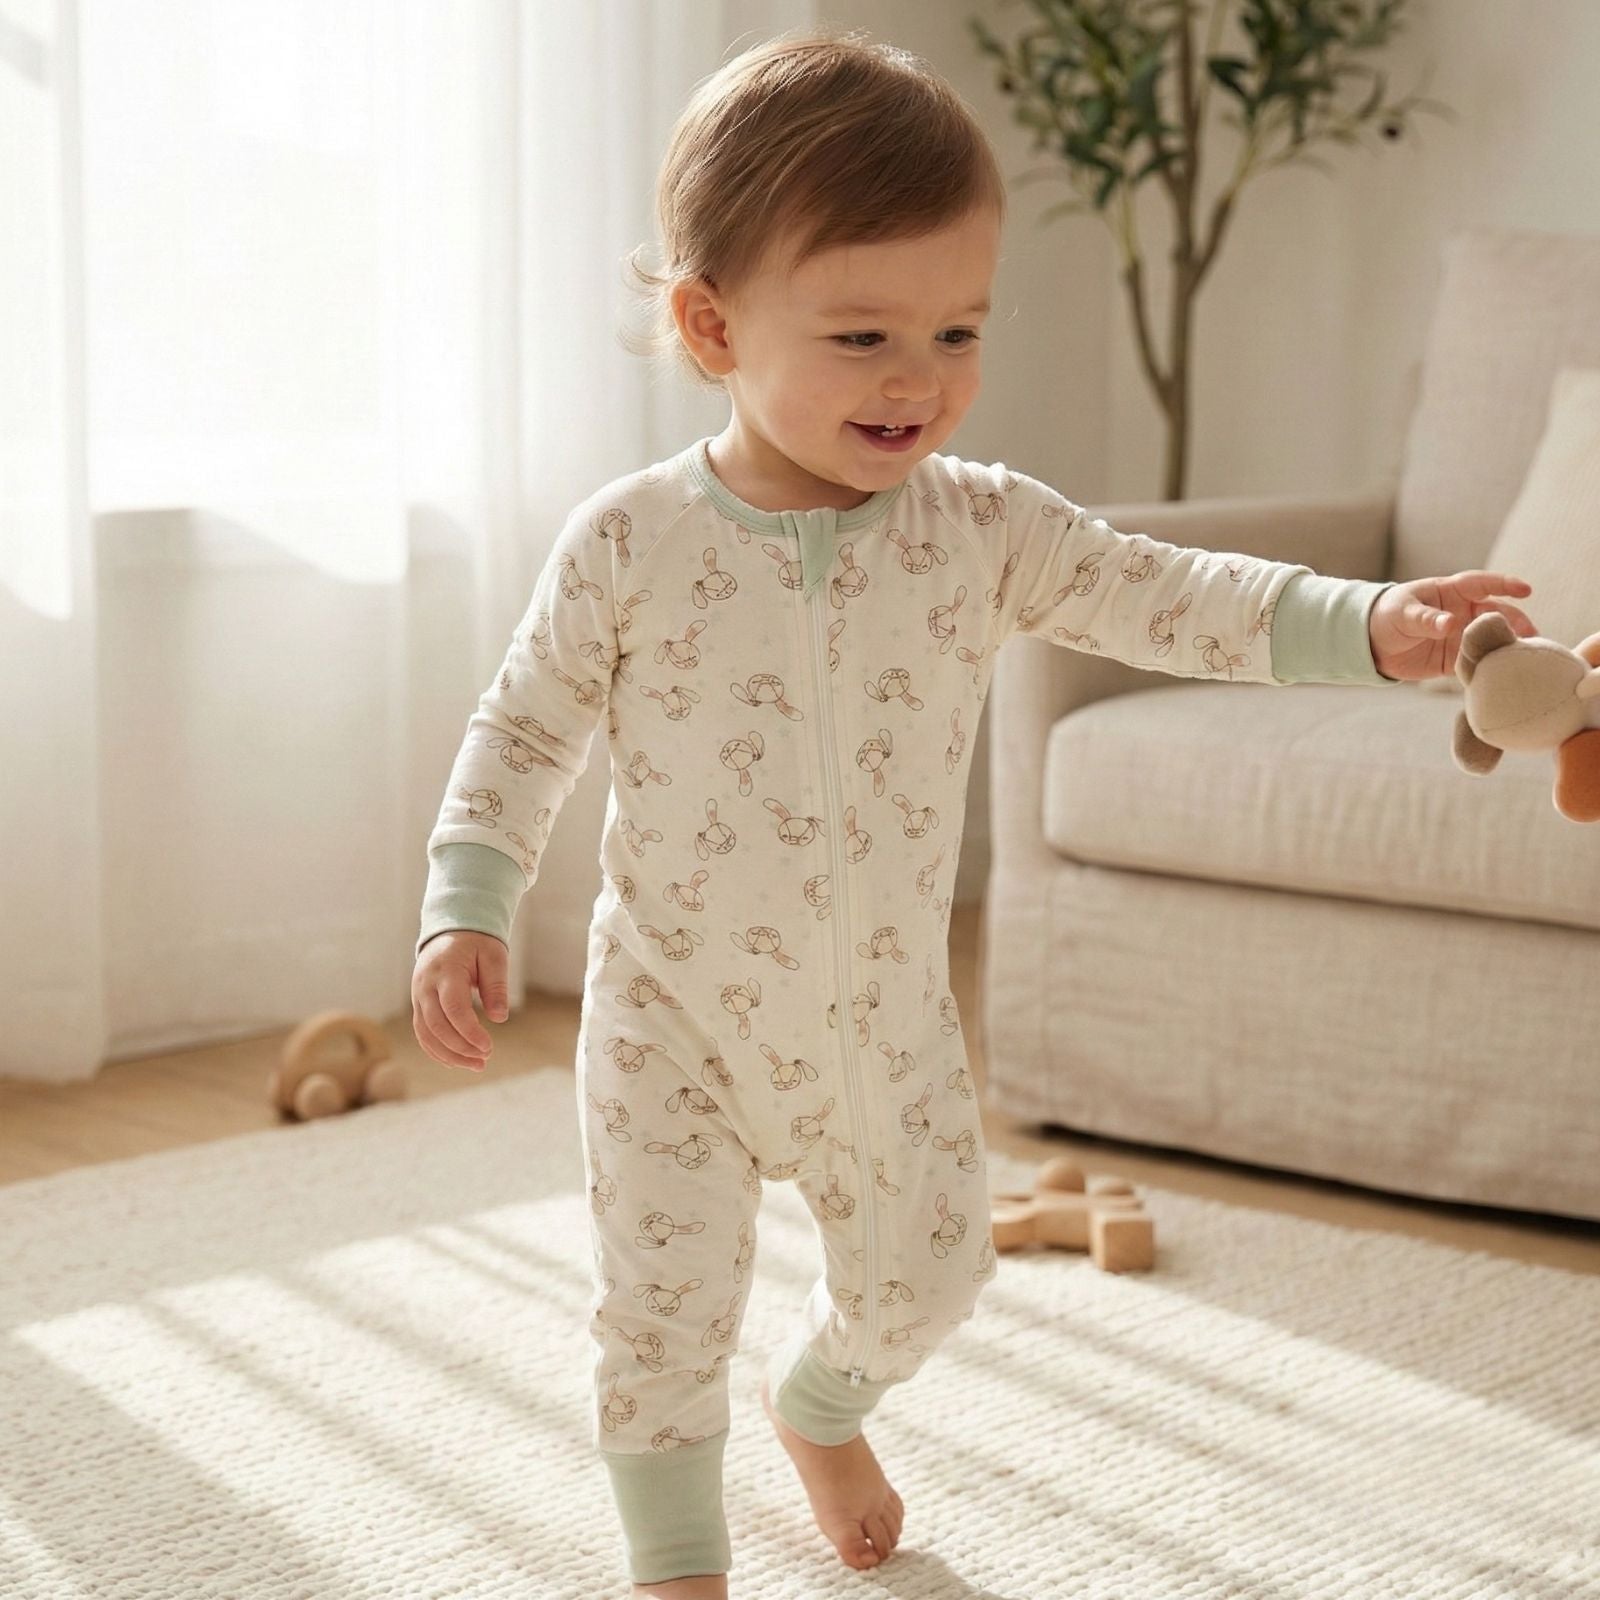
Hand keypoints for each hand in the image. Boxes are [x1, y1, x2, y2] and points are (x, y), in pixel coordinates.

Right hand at [411, 929, 509, 1071]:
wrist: (451, 930)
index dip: (469, 1032)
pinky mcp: (419, 1004)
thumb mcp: (494, 956)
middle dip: (460, 1047)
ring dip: (449, 1054)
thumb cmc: (477, 943)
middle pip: (436, 1025)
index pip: (453, 1008)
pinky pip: (422, 1032)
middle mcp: (426, 985)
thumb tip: (499, 1018)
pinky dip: (436, 1050)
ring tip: (476, 1065)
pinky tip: (456, 1062)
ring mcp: (418, 995)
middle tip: (485, 1059)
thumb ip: (496, 986)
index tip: (488, 1047)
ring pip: (426, 1033)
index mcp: (446, 971)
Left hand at [1369, 571, 1537, 681]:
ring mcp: (1461, 637)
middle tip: (1530, 633)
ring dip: (1507, 645)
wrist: (1371, 644)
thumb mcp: (1403, 613)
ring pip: (1490, 639)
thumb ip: (1425, 618)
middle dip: (1514, 621)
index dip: (1504, 585)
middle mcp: (1462, 613)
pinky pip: (1476, 663)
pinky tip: (1503, 675)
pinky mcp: (1455, 660)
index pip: (1482, 584)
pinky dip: (1489, 668)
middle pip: (1495, 614)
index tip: (1526, 590)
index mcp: (1451, 592)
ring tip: (1524, 655)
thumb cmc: (1386, 616)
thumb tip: (1450, 624)